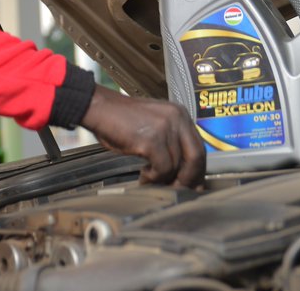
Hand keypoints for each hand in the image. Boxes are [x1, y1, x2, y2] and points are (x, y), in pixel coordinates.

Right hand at [80, 84, 205, 186]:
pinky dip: (153, 178)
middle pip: (196, 157)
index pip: (199, 147)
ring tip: (150, 180)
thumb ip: (171, 141)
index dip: (197, 170)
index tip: (192, 185)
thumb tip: (184, 171)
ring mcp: (165, 128)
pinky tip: (143, 175)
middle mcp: (177, 118)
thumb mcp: (154, 125)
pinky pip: (162, 169)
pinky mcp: (151, 140)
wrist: (100, 109)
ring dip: (164, 179)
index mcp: (180, 114)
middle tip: (177, 190)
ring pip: (177, 166)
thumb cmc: (122, 120)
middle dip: (189, 179)